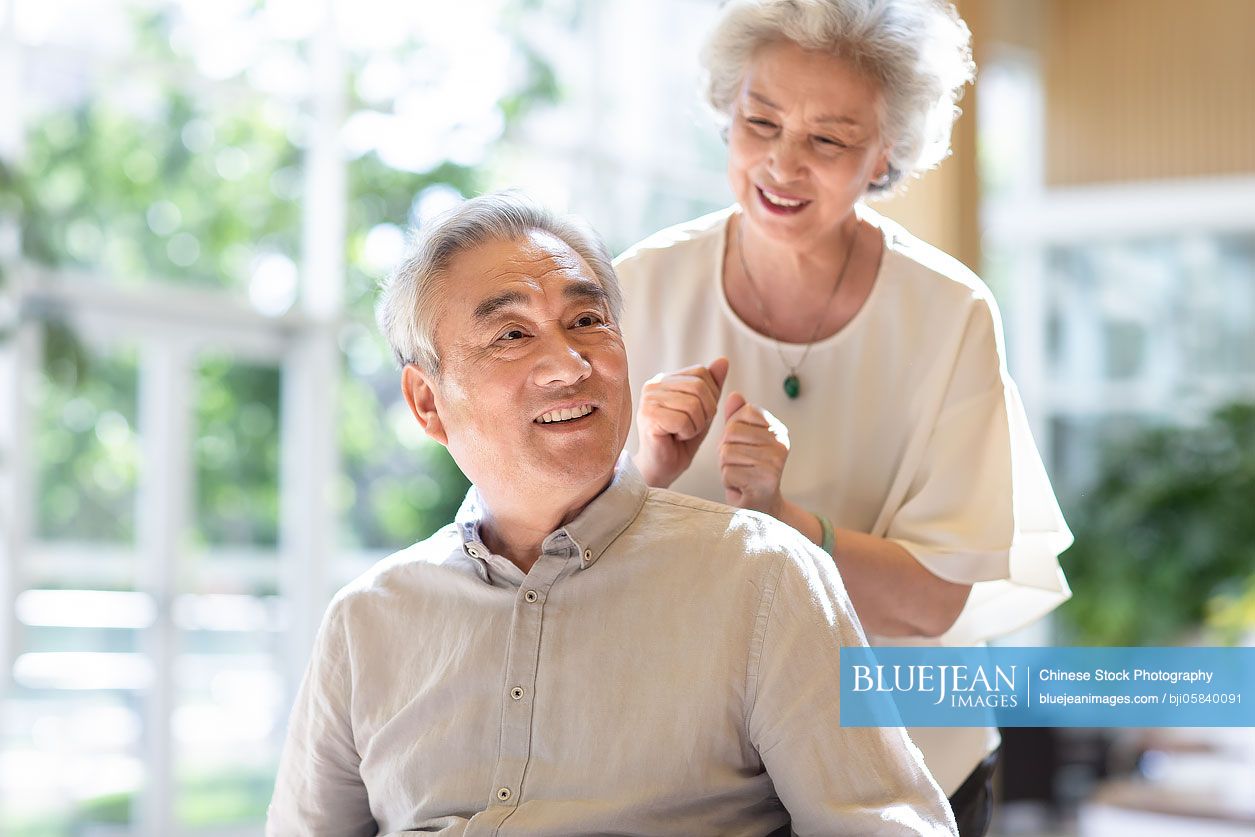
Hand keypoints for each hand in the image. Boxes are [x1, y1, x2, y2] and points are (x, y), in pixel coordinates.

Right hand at [634, 357, 729, 486]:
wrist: (663, 467)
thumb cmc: (682, 440)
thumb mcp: (704, 410)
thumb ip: (713, 386)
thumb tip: (723, 360)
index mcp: (666, 379)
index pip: (701, 372)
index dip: (710, 396)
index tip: (698, 415)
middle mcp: (654, 384)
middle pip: (699, 387)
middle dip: (705, 412)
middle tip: (692, 427)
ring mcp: (648, 399)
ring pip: (692, 404)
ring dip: (696, 425)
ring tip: (682, 432)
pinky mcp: (648, 416)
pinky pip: (683, 420)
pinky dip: (687, 433)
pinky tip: (675, 438)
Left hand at [719, 392, 789, 517]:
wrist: (761, 511)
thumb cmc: (747, 474)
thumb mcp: (740, 442)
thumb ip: (737, 418)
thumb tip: (735, 395)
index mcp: (778, 430)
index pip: (742, 414)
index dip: (732, 432)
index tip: (742, 448)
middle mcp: (781, 445)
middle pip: (732, 433)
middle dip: (726, 452)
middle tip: (740, 467)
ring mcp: (775, 463)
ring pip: (727, 453)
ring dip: (727, 468)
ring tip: (741, 477)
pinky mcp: (764, 482)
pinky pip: (728, 472)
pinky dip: (728, 482)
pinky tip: (742, 488)